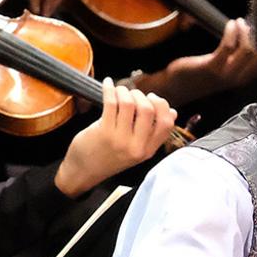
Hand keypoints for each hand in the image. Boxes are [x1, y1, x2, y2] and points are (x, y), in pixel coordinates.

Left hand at [56, 80, 175, 195]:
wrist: (83, 171)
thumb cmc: (108, 158)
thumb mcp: (137, 149)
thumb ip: (152, 133)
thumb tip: (173, 113)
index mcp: (148, 151)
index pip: (166, 124)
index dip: (163, 106)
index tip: (152, 98)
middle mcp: (136, 146)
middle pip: (148, 110)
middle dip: (141, 95)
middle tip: (132, 93)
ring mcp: (120, 139)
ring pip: (129, 104)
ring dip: (124, 91)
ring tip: (119, 90)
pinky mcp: (103, 132)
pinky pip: (110, 103)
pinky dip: (109, 89)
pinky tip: (107, 84)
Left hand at [135, 18, 256, 105]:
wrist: (177, 87)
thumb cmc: (199, 74)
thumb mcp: (225, 69)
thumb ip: (237, 59)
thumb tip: (249, 38)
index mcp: (244, 79)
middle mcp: (238, 78)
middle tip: (250, 22)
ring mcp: (226, 73)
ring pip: (247, 50)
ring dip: (245, 31)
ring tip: (240, 22)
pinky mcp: (212, 67)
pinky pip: (228, 46)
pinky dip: (231, 32)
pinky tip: (230, 24)